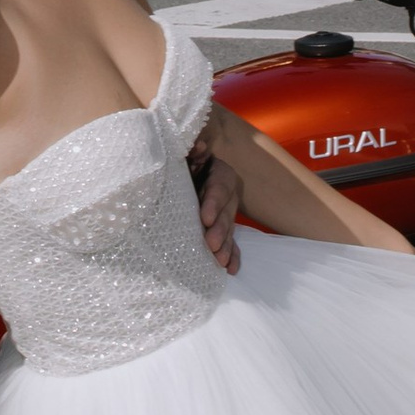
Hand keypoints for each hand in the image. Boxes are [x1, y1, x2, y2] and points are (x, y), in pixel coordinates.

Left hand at [191, 140, 243, 271]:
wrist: (186, 174)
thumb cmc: (182, 162)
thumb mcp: (185, 154)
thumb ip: (192, 149)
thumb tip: (199, 145)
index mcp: (219, 174)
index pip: (219, 187)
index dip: (213, 203)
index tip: (204, 218)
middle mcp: (227, 195)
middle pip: (226, 213)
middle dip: (219, 230)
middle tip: (211, 245)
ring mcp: (226, 214)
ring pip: (229, 230)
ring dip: (225, 246)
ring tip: (219, 262)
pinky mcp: (223, 229)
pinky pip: (231, 243)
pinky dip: (232, 255)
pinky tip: (230, 270)